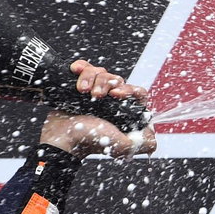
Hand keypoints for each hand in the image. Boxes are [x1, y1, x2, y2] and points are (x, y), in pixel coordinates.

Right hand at [39, 61, 156, 157]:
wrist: (61, 136)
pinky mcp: (79, 86)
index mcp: (125, 113)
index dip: (129, 89)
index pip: (137, 92)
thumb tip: (152, 131)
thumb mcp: (123, 146)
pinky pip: (85, 67)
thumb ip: (144, 142)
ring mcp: (95, 93)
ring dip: (91, 77)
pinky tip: (74, 72)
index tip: (117, 95)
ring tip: (82, 91)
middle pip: (118, 78)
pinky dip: (81, 67)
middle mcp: (111, 102)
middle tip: (96, 96)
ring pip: (101, 71)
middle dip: (106, 83)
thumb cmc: (90, 141)